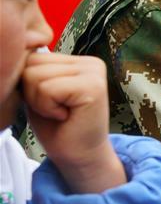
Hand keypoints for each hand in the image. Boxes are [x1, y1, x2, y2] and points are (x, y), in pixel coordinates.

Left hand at [22, 52, 124, 193]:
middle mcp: (91, 62)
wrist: (79, 157)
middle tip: (55, 110)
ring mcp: (94, 72)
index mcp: (79, 61)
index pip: (32, 57)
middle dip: (33, 92)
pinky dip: (47, 107)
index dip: (29, 85)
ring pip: (36, 76)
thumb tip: (23, 47)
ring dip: (40, 102)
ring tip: (60, 113)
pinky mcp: (93, 86)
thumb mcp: (39, 92)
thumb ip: (34, 70)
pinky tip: (65, 116)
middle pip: (32, 64)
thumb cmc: (57, 128)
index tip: (51, 103)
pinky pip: (47, 88)